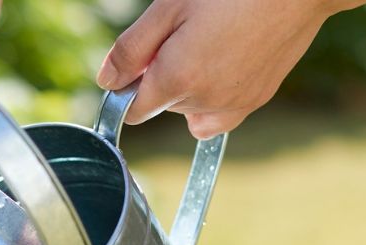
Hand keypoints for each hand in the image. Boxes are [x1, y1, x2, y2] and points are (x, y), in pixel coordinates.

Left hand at [97, 0, 364, 138]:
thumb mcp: (169, 7)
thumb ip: (132, 49)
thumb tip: (107, 81)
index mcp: (177, 79)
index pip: (133, 110)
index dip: (129, 84)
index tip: (141, 57)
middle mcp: (205, 102)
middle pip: (163, 106)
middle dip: (163, 77)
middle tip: (185, 32)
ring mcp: (235, 104)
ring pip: (192, 110)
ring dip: (190, 86)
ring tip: (209, 42)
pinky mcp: (258, 99)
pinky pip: (222, 113)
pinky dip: (215, 97)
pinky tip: (224, 62)